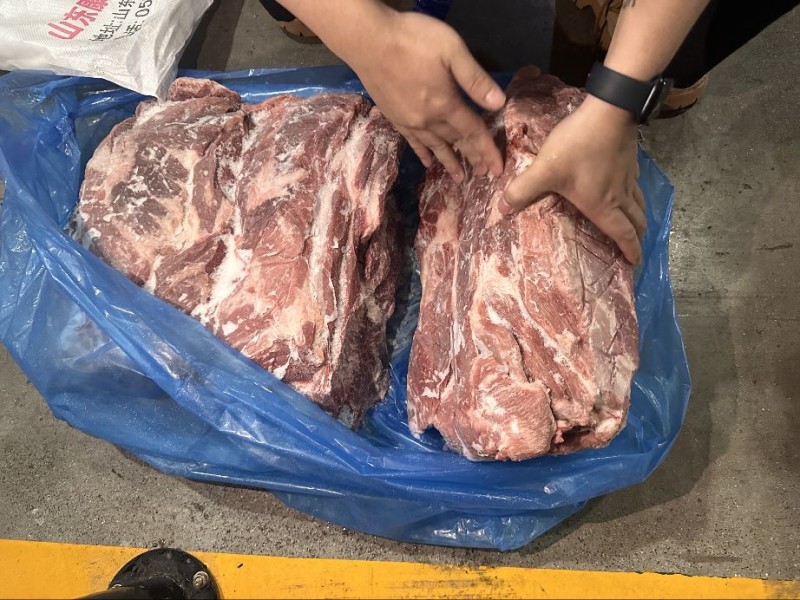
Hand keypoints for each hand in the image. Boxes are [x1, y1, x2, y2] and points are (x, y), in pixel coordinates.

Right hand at [348, 11, 505, 181]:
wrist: (367, 40)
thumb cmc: (412, 39)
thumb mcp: (452, 50)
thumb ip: (474, 78)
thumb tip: (499, 104)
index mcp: (445, 104)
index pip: (473, 132)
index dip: (487, 150)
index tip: (498, 169)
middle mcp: (428, 120)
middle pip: (456, 142)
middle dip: (472, 158)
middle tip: (483, 174)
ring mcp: (409, 121)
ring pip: (435, 147)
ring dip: (449, 162)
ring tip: (459, 178)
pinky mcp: (394, 117)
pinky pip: (413, 142)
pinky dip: (423, 153)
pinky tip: (428, 162)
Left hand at [500, 96, 645, 263]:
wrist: (608, 109)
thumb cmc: (578, 145)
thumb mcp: (545, 169)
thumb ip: (522, 190)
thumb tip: (501, 210)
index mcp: (602, 204)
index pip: (621, 233)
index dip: (630, 249)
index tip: (636, 262)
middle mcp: (619, 194)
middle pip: (635, 220)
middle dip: (637, 236)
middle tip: (637, 247)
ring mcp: (627, 176)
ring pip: (639, 202)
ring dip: (639, 216)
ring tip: (638, 223)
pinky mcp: (630, 159)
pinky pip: (636, 185)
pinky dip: (636, 194)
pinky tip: (628, 189)